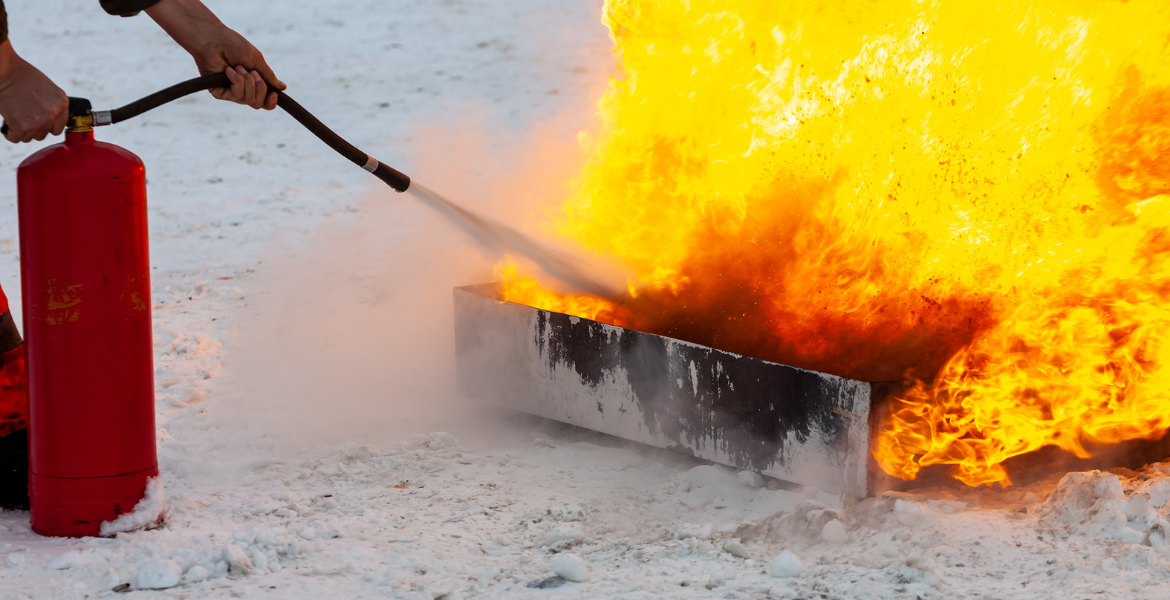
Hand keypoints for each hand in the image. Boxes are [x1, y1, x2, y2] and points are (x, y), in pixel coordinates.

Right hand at [0, 41, 67, 142]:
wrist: (6, 70)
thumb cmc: (22, 76)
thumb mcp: (47, 89)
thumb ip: (51, 105)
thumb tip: (49, 119)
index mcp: (62, 103)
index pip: (58, 127)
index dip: (46, 127)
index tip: (39, 124)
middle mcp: (52, 113)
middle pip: (42, 134)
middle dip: (32, 129)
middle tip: (22, 118)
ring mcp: (38, 120)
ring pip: (29, 137)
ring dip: (20, 131)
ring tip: (14, 117)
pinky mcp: (21, 125)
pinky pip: (15, 138)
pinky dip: (10, 134)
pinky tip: (7, 124)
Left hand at [146, 0, 284, 109]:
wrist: (215, 40)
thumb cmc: (234, 46)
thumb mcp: (257, 61)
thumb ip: (269, 76)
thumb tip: (283, 87)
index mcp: (252, 84)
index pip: (263, 102)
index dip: (270, 102)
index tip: (274, 94)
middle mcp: (241, 90)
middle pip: (258, 104)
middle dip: (260, 87)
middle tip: (253, 72)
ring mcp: (229, 93)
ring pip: (248, 100)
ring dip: (247, 81)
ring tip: (238, 67)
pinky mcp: (219, 93)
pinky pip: (236, 95)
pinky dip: (237, 81)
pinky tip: (229, 70)